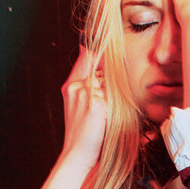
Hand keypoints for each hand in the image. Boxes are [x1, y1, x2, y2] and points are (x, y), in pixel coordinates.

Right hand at [59, 47, 107, 169]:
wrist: (77, 156)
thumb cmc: (84, 135)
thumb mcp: (83, 107)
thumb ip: (91, 87)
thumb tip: (104, 70)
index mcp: (71, 86)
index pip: (86, 57)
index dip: (94, 44)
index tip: (101, 33)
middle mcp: (76, 87)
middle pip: (102, 68)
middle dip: (110, 76)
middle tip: (109, 88)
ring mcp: (86, 95)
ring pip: (111, 84)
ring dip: (116, 96)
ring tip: (107, 113)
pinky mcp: (96, 105)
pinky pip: (115, 98)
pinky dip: (118, 107)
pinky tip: (108, 119)